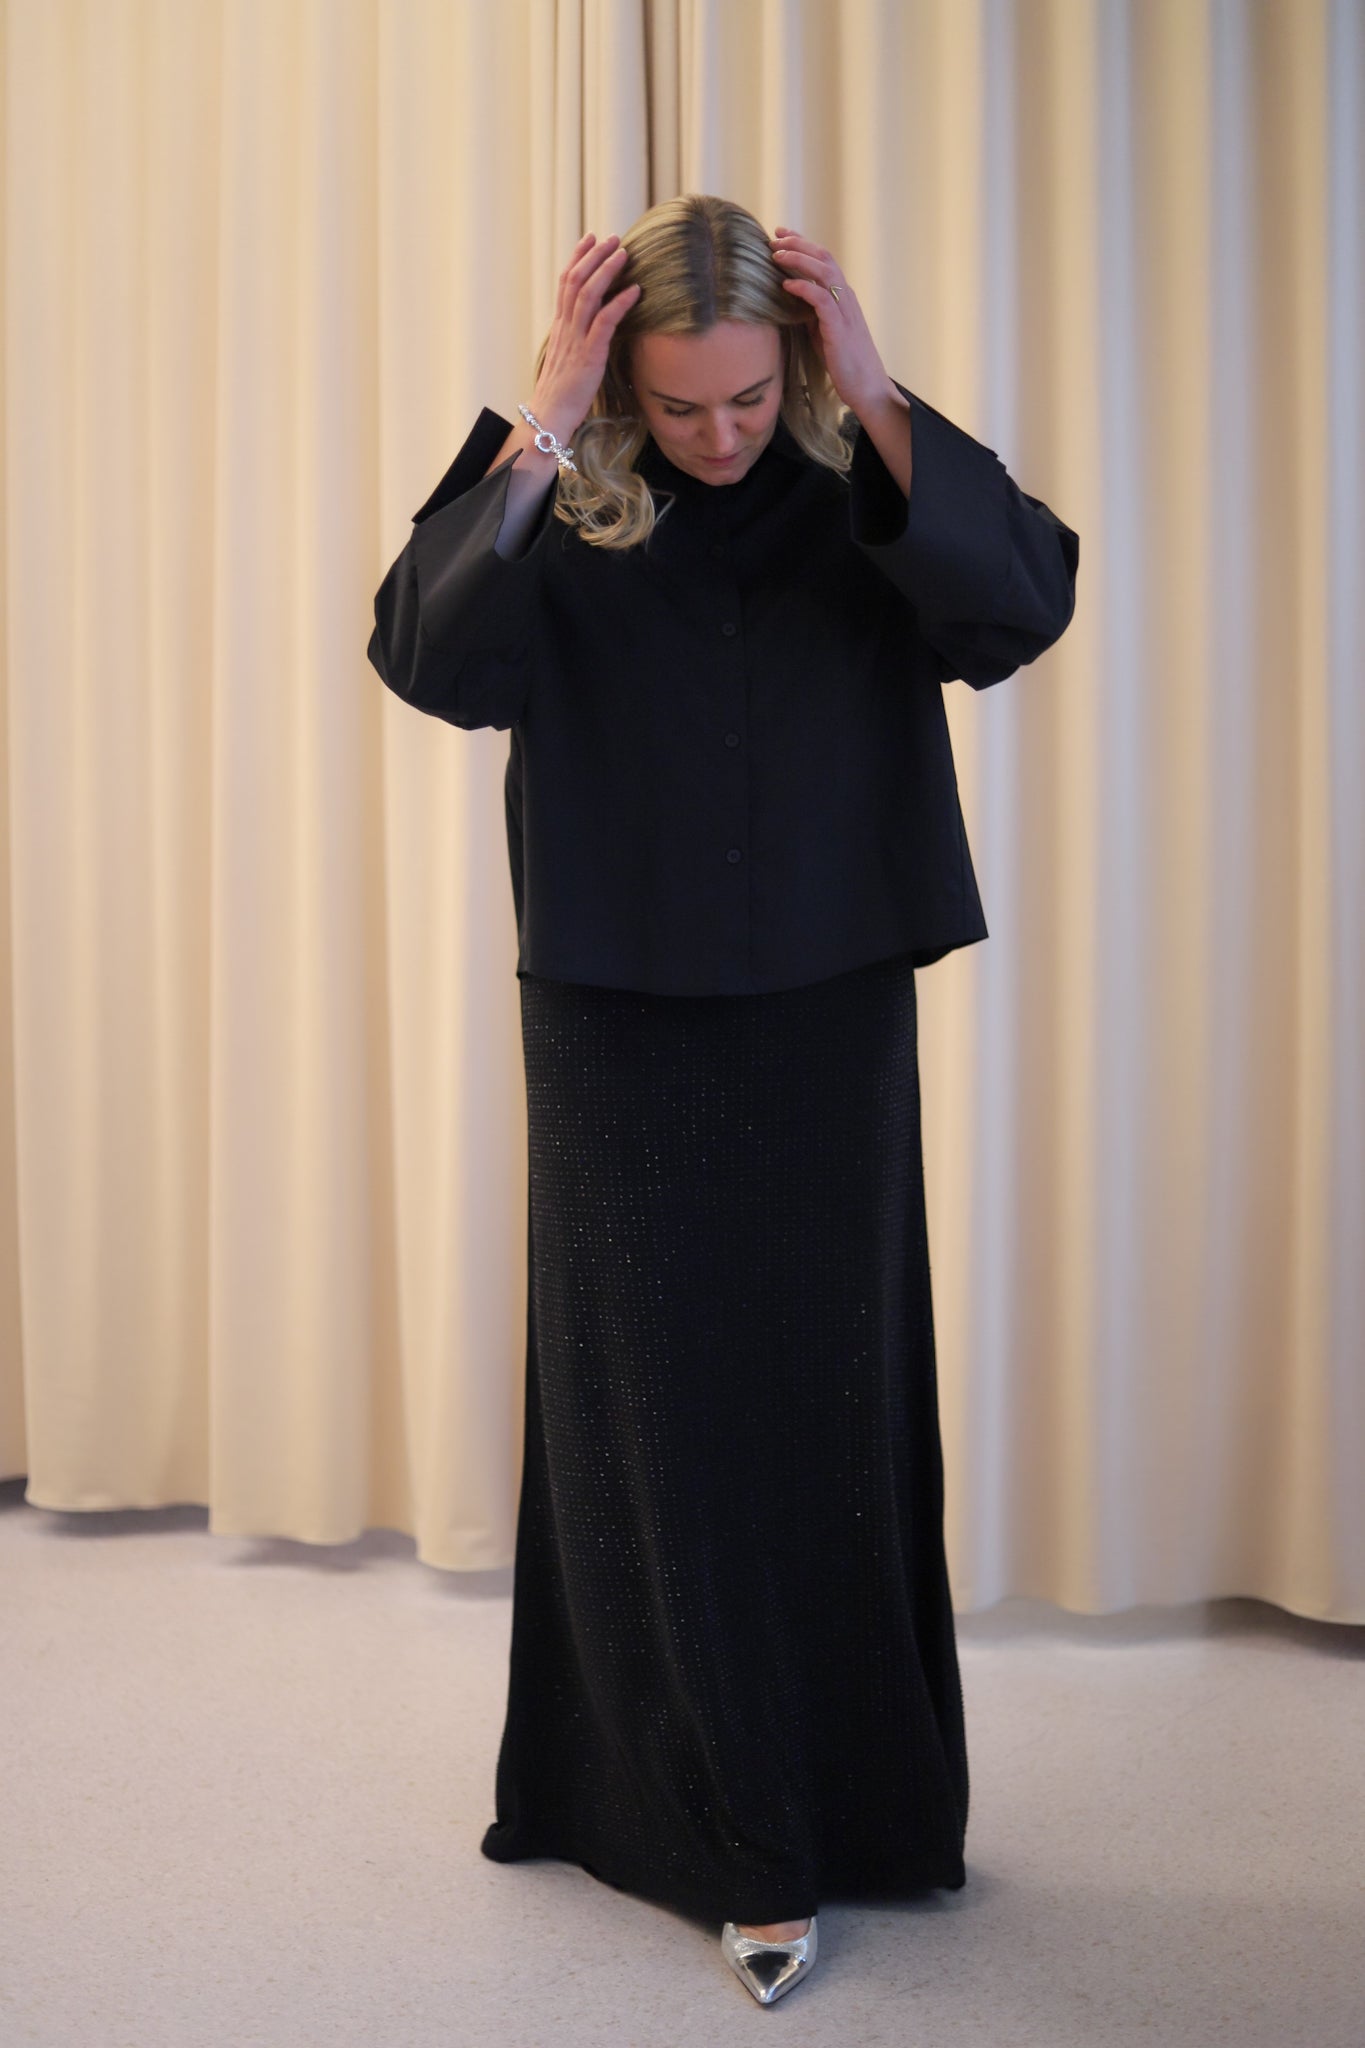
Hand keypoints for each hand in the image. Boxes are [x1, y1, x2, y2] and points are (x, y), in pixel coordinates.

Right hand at [530, 232, 639, 440]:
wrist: (549, 416)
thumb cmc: (561, 392)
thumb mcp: (567, 357)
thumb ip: (576, 337)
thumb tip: (590, 325)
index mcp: (560, 326)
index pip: (566, 282)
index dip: (578, 258)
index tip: (591, 239)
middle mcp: (566, 328)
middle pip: (576, 281)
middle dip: (594, 256)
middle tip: (612, 238)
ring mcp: (576, 340)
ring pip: (588, 295)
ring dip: (607, 271)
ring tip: (623, 254)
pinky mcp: (589, 356)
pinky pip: (604, 323)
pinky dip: (619, 303)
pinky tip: (634, 290)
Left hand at [768, 227, 891, 417]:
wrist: (867, 388)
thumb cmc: (845, 364)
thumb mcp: (824, 333)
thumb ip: (812, 315)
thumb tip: (792, 303)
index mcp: (842, 297)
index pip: (823, 261)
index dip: (803, 245)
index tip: (781, 236)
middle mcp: (846, 297)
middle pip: (823, 257)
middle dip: (798, 243)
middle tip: (775, 238)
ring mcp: (845, 311)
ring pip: (824, 272)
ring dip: (799, 260)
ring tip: (777, 255)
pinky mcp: (840, 327)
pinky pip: (821, 299)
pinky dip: (803, 288)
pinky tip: (786, 285)